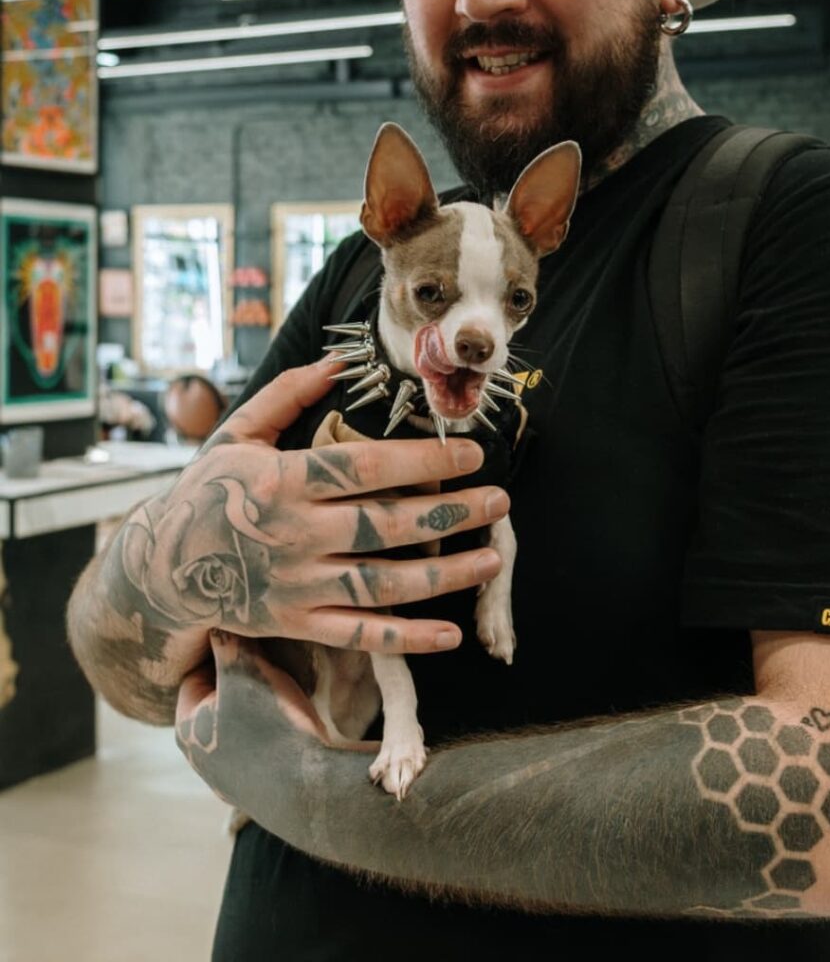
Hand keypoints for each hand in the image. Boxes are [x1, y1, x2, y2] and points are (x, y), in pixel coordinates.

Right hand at [119, 358, 506, 664]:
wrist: (161, 570)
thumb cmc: (208, 493)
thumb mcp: (236, 434)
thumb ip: (285, 394)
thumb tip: (338, 361)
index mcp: (281, 481)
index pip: (364, 467)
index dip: (423, 460)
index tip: (472, 452)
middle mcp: (294, 534)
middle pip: (386, 525)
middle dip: (451, 514)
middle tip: (499, 502)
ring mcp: (298, 585)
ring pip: (383, 583)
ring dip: (445, 575)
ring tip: (493, 560)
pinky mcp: (298, 624)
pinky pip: (359, 635)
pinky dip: (406, 639)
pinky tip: (450, 635)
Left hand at [176, 629, 378, 805]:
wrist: (310, 789)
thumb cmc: (271, 726)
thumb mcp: (245, 670)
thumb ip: (228, 641)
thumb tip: (216, 618)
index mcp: (187, 729)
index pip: (196, 673)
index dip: (224, 652)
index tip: (252, 641)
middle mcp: (201, 757)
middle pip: (221, 697)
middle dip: (245, 675)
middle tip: (273, 661)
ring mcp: (231, 777)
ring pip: (244, 720)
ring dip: (263, 701)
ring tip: (289, 687)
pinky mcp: (261, 787)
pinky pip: (264, 743)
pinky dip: (277, 727)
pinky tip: (299, 720)